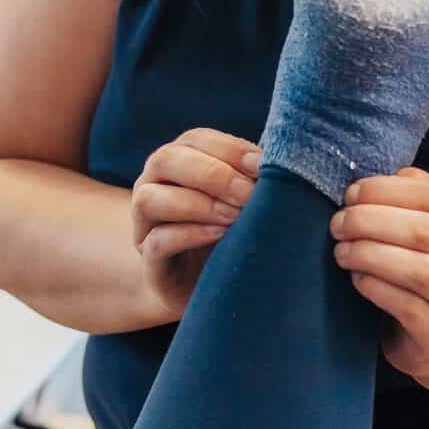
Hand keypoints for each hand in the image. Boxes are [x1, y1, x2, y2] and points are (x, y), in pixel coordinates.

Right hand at [131, 128, 260, 319]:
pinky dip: (188, 235)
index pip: (196, 139)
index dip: (229, 149)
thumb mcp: (246, 201)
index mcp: (180, 161)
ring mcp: (144, 224)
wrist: (215, 289)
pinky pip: (156, 241)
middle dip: (212, 174)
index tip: (262, 166)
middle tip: (248, 194)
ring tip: (234, 217)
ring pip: (150, 199)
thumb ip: (254, 177)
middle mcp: (153, 185)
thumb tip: (284, 161)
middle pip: (166, 160)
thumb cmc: (235, 233)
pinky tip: (219, 236)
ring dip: (197, 204)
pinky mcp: (150, 262)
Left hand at [332, 167, 428, 388]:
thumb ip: (421, 200)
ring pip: (422, 271)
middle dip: (373, 222)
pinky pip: (409, 308)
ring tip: (342, 251)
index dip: (388, 191)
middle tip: (339, 223)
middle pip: (428, 233)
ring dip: (372, 255)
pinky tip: (357, 278)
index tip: (351, 194)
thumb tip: (393, 175)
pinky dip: (376, 287)